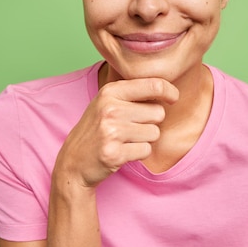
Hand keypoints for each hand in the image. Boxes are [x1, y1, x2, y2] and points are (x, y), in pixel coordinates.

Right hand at [52, 77, 178, 188]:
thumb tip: (168, 89)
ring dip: (145, 139)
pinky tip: (123, 151)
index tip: (173, 97)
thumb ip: (134, 92)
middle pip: (158, 112)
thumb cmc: (98, 128)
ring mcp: (111, 132)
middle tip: (131, 127)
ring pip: (154, 133)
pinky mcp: (114, 153)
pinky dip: (139, 153)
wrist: (74, 160)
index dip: (169, 91)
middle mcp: (110, 109)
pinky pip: (146, 150)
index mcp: (110, 91)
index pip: (153, 85)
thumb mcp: (108, 102)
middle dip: (151, 122)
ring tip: (125, 140)